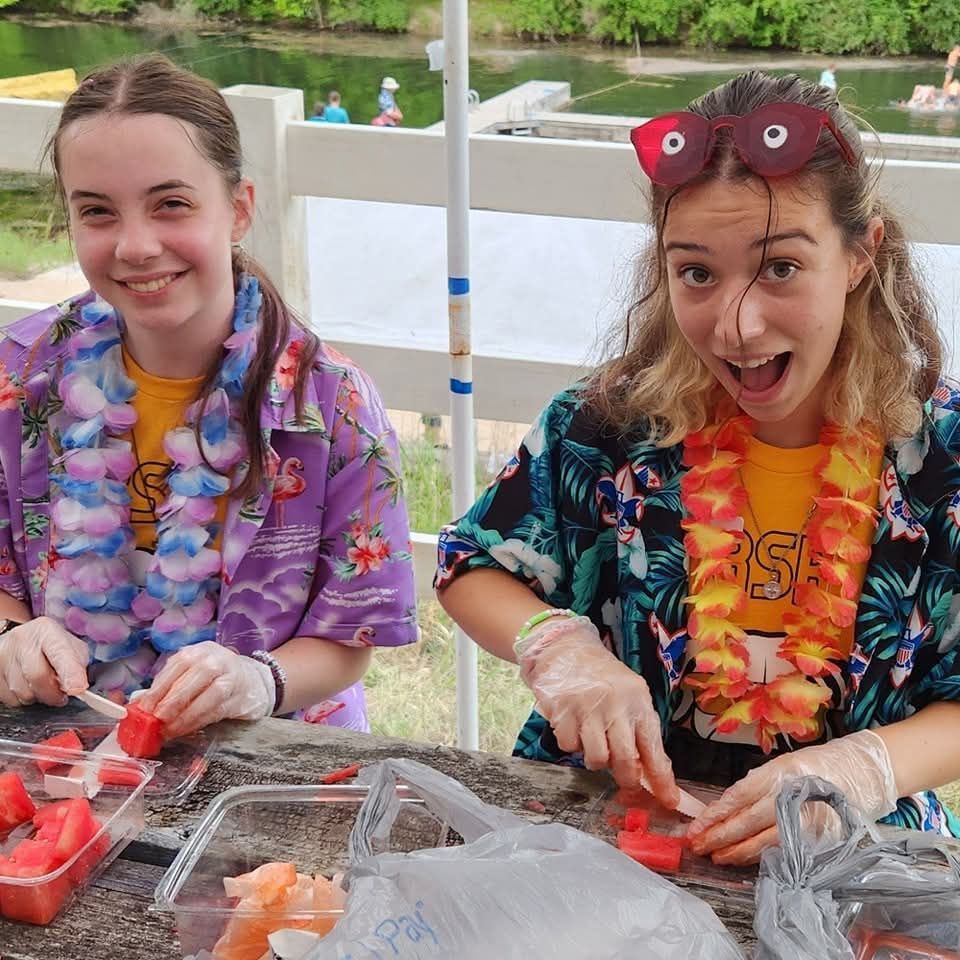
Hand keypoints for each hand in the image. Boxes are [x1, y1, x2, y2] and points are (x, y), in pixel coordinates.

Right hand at [0, 616, 88, 706]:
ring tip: (42, 684)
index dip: (70, 673)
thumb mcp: (70, 646)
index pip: (59, 653)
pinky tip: (27, 685)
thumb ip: (78, 665)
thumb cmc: (49, 646)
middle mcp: (21, 640)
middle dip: (53, 693)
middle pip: (38, 677)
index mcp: (46, 630)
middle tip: (61, 695)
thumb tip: (79, 687)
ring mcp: (3, 657)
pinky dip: (24, 698)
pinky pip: (12, 699)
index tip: (77, 688)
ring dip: (38, 696)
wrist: (19, 641)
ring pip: (24, 693)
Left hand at [136, 642, 274, 737]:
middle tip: (157, 720)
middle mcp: (216, 660)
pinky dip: (201, 720)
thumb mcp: (189, 674)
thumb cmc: (212, 678)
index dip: (159, 688)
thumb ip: (167, 687)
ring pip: (209, 694)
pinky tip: (187, 728)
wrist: (250, 680)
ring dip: (187, 714)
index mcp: (198, 652)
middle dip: (172, 701)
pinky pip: (219, 709)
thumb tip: (137, 706)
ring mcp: (231, 676)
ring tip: (170, 729)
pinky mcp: (240, 695)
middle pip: (193, 679)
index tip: (144, 708)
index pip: (176, 667)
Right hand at [519, 621, 679, 808]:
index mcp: (638, 701)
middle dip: (627, 779)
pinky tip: (574, 726)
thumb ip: (638, 728)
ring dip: (596, 759)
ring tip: (594, 741)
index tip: (668, 800)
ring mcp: (587, 708)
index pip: (654, 747)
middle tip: (625, 780)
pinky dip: (572, 744)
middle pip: (625, 760)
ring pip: (597, 759)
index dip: (662, 779)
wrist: (565, 648)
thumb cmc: (602, 677)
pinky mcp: (562, 711)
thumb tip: (649, 772)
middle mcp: (615, 704)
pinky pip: (569, 747)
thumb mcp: (629, 694)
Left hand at [687, 730, 898, 864]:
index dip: (716, 814)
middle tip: (697, 845)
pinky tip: (742, 859)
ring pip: (763, 842)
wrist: (859, 775)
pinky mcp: (816, 839)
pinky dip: (759, 857)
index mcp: (777, 774)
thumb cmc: (815, 766)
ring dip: (736, 852)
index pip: (739, 796)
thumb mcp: (781, 766)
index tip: (697, 826)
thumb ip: (756, 786)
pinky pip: (781, 850)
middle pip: (747, 822)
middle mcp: (790, 797)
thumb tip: (725, 807)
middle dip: (719, 837)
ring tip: (715, 856)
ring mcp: (805, 820)